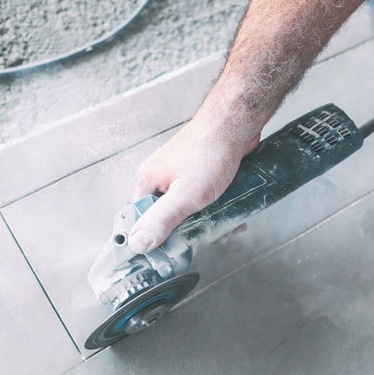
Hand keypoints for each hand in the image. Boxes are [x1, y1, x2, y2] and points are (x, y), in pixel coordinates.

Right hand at [127, 119, 257, 252]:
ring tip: (223, 224)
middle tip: (205, 236)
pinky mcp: (200, 171)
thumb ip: (162, 220)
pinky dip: (215, 207)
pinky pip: (203, 197)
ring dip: (205, 219)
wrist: (236, 124)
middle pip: (167, 215)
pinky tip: (229, 210)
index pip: (142, 219)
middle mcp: (161, 175)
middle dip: (187, 229)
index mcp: (149, 180)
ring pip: (188, 207)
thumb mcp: (186, 195)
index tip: (170, 250)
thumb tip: (137, 243)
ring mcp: (181, 172)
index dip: (154, 237)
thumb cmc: (211, 152)